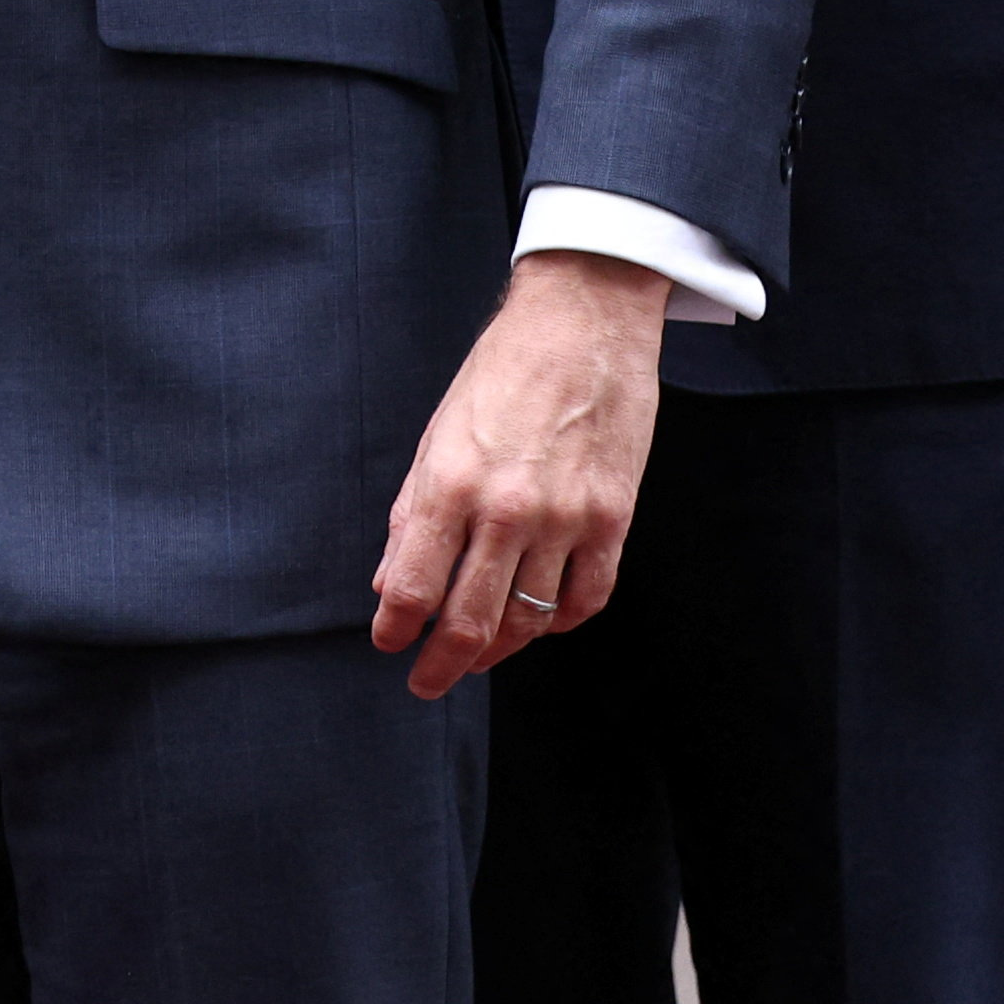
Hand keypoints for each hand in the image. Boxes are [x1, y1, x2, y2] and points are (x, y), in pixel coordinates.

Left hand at [368, 250, 666, 697]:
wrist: (582, 323)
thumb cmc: (501, 371)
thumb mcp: (438, 433)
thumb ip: (414, 511)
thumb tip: (390, 578)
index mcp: (452, 482)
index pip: (412, 583)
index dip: (396, 627)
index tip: (389, 643)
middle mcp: (508, 508)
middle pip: (471, 618)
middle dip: (443, 661)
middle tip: (426, 680)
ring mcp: (567, 518)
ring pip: (529, 619)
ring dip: (498, 649)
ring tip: (477, 658)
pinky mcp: (613, 517)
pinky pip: (586, 597)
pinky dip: (559, 620)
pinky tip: (539, 622)